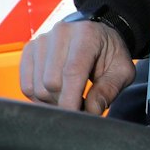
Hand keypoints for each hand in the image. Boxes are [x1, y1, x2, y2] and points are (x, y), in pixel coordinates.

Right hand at [20, 19, 134, 113]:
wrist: (97, 36)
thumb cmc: (110, 55)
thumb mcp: (122, 71)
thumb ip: (109, 90)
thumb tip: (92, 111)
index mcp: (86, 35)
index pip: (72, 72)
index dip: (71, 100)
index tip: (75, 117)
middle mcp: (60, 32)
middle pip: (51, 82)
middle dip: (65, 101)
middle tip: (81, 102)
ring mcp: (42, 40)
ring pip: (37, 87)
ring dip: (53, 101)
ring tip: (70, 95)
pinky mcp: (29, 49)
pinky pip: (27, 86)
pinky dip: (39, 97)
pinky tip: (55, 93)